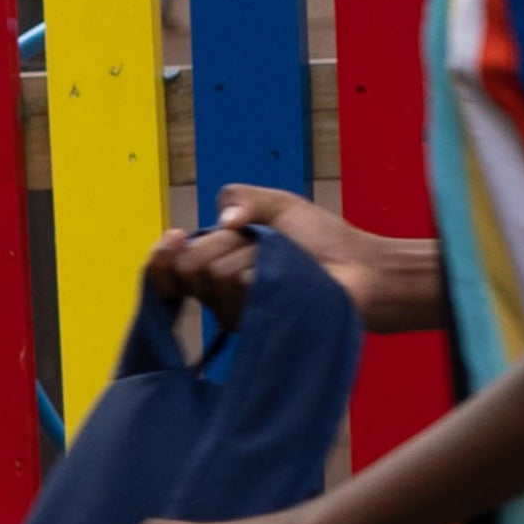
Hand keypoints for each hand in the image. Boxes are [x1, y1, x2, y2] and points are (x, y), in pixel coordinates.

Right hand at [144, 185, 442, 332]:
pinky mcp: (255, 325)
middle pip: (188, 266)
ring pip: (216, 276)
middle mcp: (219, 292)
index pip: (167, 265)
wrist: (361, 269)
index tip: (175, 238)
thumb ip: (242, 197)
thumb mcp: (279, 204)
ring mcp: (236, 311)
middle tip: (261, 247)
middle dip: (226, 245)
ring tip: (282, 267)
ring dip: (253, 260)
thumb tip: (223, 221)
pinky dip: (263, 274)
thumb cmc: (324, 239)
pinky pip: (241, 289)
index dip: (163, 254)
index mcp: (217, 260)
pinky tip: (285, 283)